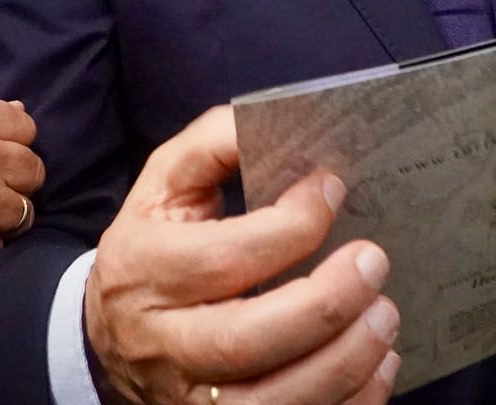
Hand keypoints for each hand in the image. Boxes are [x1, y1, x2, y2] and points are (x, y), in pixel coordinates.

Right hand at [85, 106, 400, 404]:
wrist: (109, 334)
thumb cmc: (158, 244)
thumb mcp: (166, 182)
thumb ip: (214, 143)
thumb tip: (274, 119)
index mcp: (145, 268)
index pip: (223, 257)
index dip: (289, 226)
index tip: (333, 190)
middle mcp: (162, 343)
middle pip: (247, 339)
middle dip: (325, 302)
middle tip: (374, 262)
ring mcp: (187, 400)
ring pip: (272, 401)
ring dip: (345, 361)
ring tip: (386, 315)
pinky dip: (348, 404)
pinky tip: (379, 367)